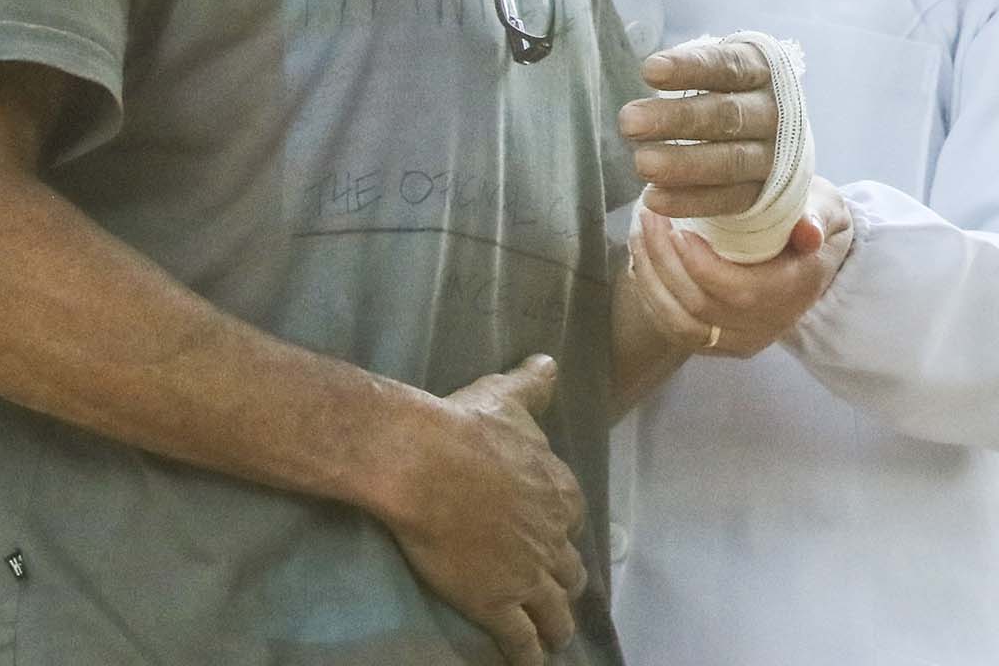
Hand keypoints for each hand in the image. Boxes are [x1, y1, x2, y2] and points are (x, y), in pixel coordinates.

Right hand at [373, 355, 588, 664]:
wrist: (426, 464)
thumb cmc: (467, 427)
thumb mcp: (508, 397)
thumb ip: (533, 385)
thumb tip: (549, 361)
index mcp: (559, 490)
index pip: (572, 517)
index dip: (562, 529)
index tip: (555, 537)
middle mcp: (553, 536)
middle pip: (570, 569)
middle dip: (565, 582)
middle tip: (559, 594)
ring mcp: (529, 574)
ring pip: (556, 610)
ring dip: (557, 624)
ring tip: (556, 636)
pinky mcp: (498, 604)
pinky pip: (522, 640)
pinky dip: (529, 655)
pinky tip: (530, 664)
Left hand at [621, 37, 782, 218]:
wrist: (777, 137)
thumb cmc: (730, 93)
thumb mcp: (721, 70)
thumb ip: (690, 70)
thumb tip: (649, 73)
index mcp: (762, 72)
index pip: (728, 67)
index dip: (690, 68)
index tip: (649, 70)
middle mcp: (774, 113)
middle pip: (728, 114)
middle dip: (677, 118)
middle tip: (629, 121)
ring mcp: (772, 155)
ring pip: (731, 160)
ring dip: (682, 163)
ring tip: (641, 163)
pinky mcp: (761, 192)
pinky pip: (726, 198)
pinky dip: (688, 200)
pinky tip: (652, 198)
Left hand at [623, 180, 854, 358]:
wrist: (815, 259)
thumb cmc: (812, 221)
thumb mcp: (825, 209)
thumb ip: (817, 217)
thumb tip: (809, 230)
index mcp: (793, 292)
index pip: (740, 292)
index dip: (703, 266)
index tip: (679, 229)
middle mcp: (766, 325)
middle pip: (701, 308)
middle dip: (665, 262)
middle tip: (648, 217)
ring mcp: (740, 339)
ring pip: (681, 325)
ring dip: (650, 280)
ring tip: (639, 234)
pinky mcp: (718, 342)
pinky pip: (675, 330)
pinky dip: (651, 297)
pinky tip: (641, 261)